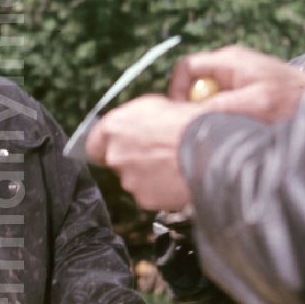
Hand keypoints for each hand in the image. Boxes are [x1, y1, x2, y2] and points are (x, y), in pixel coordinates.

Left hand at [85, 95, 202, 210]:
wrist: (210, 150)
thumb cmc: (189, 123)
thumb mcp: (158, 105)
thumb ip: (136, 117)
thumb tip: (136, 122)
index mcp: (115, 127)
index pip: (94, 143)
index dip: (105, 146)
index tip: (114, 147)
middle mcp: (116, 154)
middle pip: (116, 161)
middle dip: (132, 159)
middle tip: (156, 154)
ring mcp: (129, 179)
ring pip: (133, 179)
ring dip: (148, 175)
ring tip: (172, 165)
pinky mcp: (144, 199)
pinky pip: (149, 194)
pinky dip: (160, 189)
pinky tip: (176, 178)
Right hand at [169, 45, 304, 122]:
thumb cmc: (293, 99)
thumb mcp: (256, 103)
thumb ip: (222, 105)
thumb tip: (191, 115)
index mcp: (229, 60)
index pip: (185, 68)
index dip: (176, 91)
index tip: (180, 115)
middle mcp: (230, 65)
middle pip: (192, 83)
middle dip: (190, 106)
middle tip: (198, 127)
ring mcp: (237, 77)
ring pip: (205, 96)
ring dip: (207, 114)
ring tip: (221, 129)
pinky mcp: (244, 91)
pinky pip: (219, 104)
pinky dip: (220, 117)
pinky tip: (234, 129)